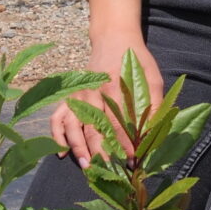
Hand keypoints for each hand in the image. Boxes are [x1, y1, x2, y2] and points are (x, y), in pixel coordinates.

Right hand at [51, 35, 161, 160]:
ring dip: (78, 147)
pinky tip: (61, 152)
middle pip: (93, 126)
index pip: (117, 122)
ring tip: (87, 165)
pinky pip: (58, 117)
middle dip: (101, 151)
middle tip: (108, 170)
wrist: (114, 39)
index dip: (123, 143)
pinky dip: (57, 135)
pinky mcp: (71, 96)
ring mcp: (78, 95)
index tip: (130, 160)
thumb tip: (153, 132)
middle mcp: (92, 93)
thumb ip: (153, 103)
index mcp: (114, 87)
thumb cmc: (135, 60)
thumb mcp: (151, 77)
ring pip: (73, 125)